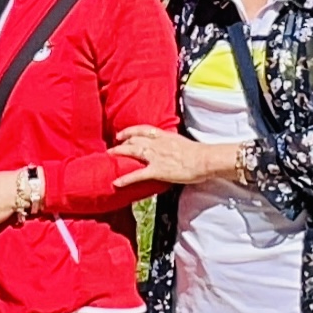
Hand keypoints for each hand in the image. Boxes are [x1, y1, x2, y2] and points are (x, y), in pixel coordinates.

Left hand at [110, 125, 233, 188]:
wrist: (203, 159)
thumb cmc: (197, 153)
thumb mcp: (181, 142)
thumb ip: (171, 143)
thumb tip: (169, 147)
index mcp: (164, 135)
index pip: (142, 130)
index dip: (129, 131)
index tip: (122, 134)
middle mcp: (156, 143)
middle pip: (134, 140)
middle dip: (122, 143)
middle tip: (112, 147)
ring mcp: (155, 157)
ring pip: (132, 152)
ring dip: (119, 153)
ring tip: (109, 156)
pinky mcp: (157, 171)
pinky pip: (137, 175)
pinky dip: (125, 178)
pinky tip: (116, 182)